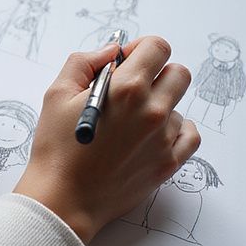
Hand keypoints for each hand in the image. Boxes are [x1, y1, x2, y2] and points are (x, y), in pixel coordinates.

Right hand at [14, 36, 199, 244]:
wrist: (64, 198)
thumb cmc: (56, 147)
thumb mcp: (56, 93)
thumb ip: (85, 62)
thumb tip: (111, 51)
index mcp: (126, 88)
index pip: (158, 47)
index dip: (140, 49)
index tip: (126, 62)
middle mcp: (153, 111)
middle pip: (178, 73)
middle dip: (156, 74)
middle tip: (131, 90)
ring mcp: (164, 139)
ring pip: (178, 106)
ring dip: (159, 107)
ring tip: (128, 124)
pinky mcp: (169, 163)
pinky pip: (189, 135)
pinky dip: (174, 131)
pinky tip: (150, 136)